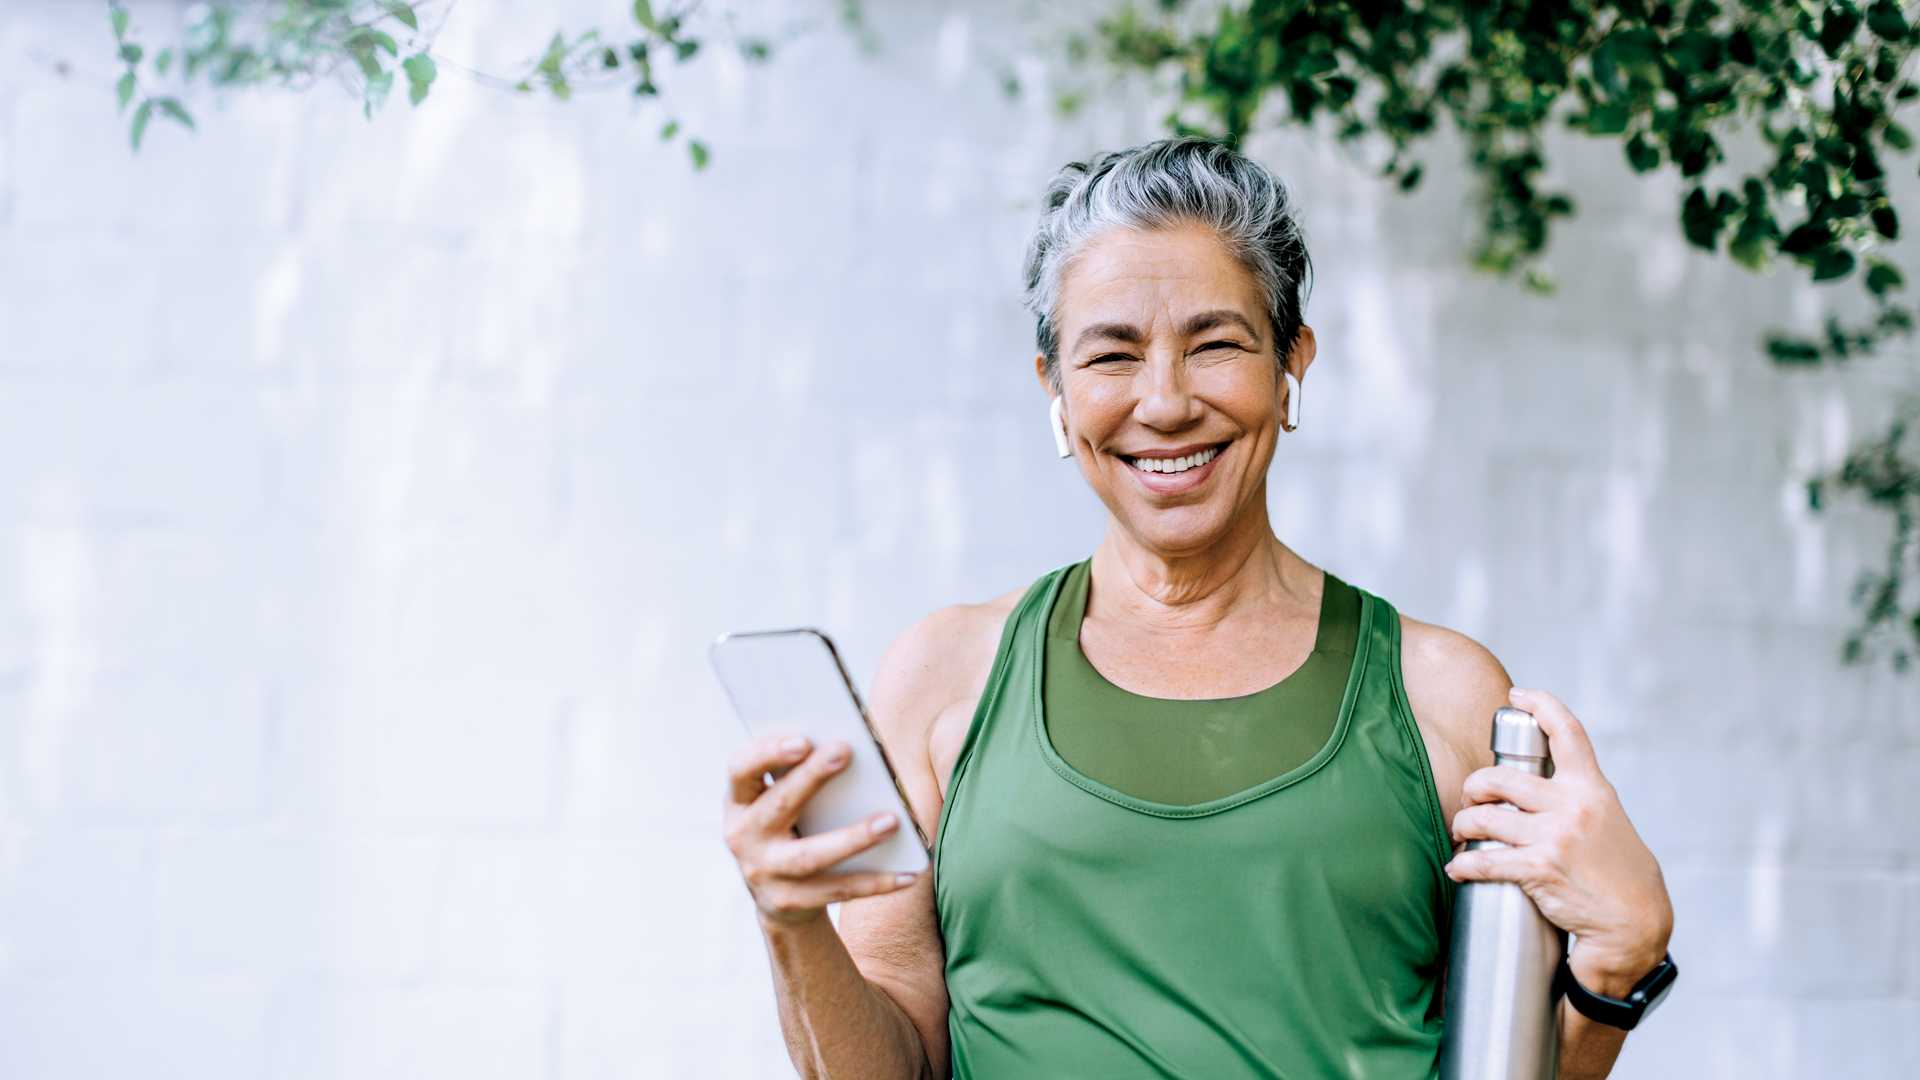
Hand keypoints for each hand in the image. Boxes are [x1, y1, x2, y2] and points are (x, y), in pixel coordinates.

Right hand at [723, 735, 919, 925]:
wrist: (779, 896)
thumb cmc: (793, 825)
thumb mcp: (782, 800)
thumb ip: (803, 774)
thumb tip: (857, 750)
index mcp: (740, 801)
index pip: (741, 769)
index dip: (767, 753)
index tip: (802, 738)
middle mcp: (743, 837)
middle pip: (778, 805)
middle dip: (811, 777)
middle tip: (845, 751)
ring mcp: (763, 874)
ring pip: (810, 856)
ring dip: (853, 837)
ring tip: (892, 821)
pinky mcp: (790, 902)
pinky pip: (837, 889)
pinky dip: (875, 882)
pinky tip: (907, 872)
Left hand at [1446, 688, 1673, 998]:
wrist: (1636, 923)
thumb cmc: (1619, 874)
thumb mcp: (1608, 820)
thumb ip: (1578, 797)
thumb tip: (1539, 783)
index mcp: (1592, 788)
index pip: (1567, 732)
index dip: (1540, 705)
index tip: (1518, 695)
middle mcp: (1573, 806)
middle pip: (1501, 777)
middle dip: (1474, 786)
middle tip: (1470, 800)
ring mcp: (1556, 837)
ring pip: (1486, 816)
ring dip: (1464, 824)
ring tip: (1462, 833)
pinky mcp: (1542, 869)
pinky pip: (1486, 860)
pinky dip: (1464, 864)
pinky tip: (1458, 869)